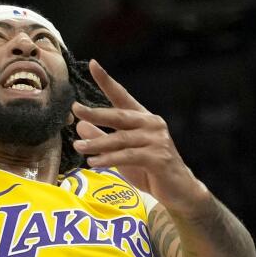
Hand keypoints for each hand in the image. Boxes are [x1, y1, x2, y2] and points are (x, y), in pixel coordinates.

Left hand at [72, 60, 209, 215]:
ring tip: (78, 147)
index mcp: (142, 118)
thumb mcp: (121, 153)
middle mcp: (151, 124)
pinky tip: (94, 162)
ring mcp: (157, 140)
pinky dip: (109, 159)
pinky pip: (128, 156)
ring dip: (97, 142)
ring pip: (121, 139)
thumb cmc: (150, 169)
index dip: (107, 80)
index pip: (122, 96)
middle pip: (119, 115)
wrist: (180, 192)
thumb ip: (103, 138)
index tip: (92, 64)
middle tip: (76, 109)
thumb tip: (79, 125)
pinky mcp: (159, 158)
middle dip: (95, 112)